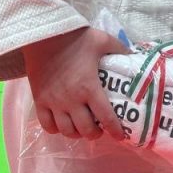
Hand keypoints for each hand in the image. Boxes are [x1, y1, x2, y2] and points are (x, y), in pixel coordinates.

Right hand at [23, 27, 129, 141]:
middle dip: (95, 134)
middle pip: (85, 129)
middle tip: (100, 130)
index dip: (115, 129)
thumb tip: (133, 56)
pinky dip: (55, 129)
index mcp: (89, 87)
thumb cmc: (76, 38)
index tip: (120, 136)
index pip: (106, 116)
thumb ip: (119, 49)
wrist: (45, 35)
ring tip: (82, 129)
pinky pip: (47, 125)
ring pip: (66, 130)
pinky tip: (62, 124)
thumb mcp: (102, 40)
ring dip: (76, 134)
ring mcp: (54, 103)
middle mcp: (72, 100)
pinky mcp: (40, 101)